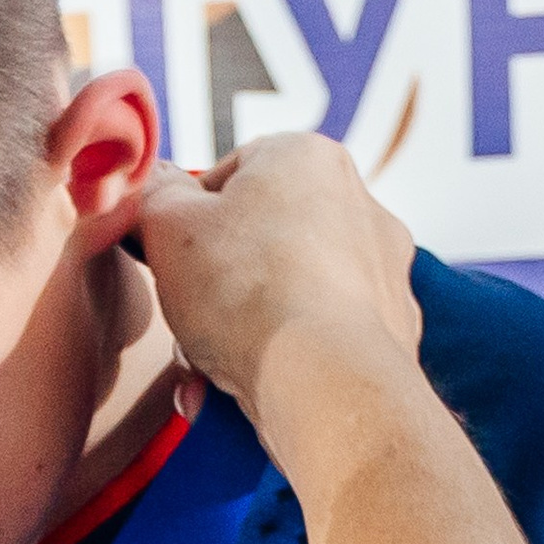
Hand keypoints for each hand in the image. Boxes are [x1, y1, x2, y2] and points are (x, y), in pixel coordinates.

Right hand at [136, 137, 421, 481]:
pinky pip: (320, 335)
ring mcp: (383, 266)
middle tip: (187, 326)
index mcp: (306, 156)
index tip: (169, 262)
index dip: (185, 223)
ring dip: (240, 332)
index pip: (227, 176)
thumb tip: (151, 185)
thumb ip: (151, 196)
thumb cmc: (246, 294)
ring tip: (209, 373)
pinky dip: (285, 358)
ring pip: (286, 293)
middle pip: (257, 241)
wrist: (325, 383)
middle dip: (213, 290)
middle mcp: (357, 199)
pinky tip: (255, 386)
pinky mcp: (392, 325)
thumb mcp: (166, 227)